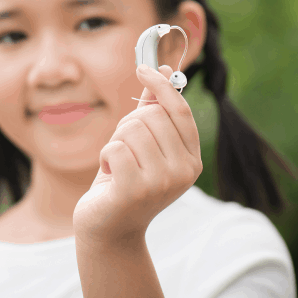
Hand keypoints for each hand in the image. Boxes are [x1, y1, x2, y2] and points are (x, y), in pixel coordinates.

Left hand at [73, 64, 202, 247]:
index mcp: (191, 160)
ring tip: (118, 164)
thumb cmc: (125, 181)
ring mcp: (162, 183)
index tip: (144, 68)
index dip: (161, 84)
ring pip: (132, 128)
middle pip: (152, 115)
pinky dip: (105, 155)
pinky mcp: (136, 190)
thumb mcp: (143, 145)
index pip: (180, 110)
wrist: (109, 229)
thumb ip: (154, 109)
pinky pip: (116, 146)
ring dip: (116, 141)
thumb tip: (165, 68)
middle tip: (123, 147)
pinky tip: (109, 174)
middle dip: (128, 124)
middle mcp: (184, 172)